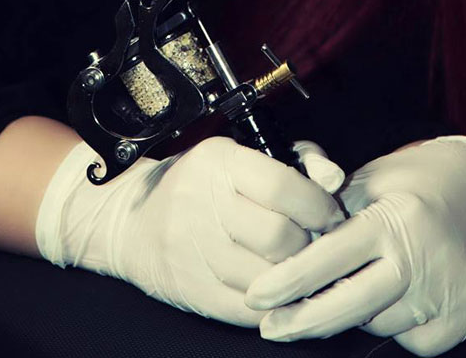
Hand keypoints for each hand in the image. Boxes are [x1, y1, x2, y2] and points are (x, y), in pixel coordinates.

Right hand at [35, 135, 346, 325]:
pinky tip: (276, 287)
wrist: (131, 221)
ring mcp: (196, 252)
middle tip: (314, 243)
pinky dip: (273, 302)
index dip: (318, 205)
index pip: (282, 186)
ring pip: (269, 277)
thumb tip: (334, 178)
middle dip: (310, 244)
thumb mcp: (239, 156)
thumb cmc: (197, 184)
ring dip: (295, 276)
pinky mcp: (195, 292)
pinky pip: (251, 309)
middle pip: (280, 237)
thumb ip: (295, 160)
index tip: (329, 214)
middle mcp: (204, 205)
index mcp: (218, 164)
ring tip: (296, 264)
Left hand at [245, 135, 465, 354]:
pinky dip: (394, 325)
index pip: (329, 259)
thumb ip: (326, 210)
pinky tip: (394, 296)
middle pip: (349, 306)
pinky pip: (410, 340)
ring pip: (377, 325)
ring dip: (354, 313)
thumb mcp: (366, 183)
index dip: (287, 281)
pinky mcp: (464, 319)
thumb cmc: (410, 185)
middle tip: (270, 326)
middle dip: (303, 320)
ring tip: (356, 283)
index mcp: (392, 220)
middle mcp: (420, 259)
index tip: (256, 296)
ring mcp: (446, 293)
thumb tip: (283, 245)